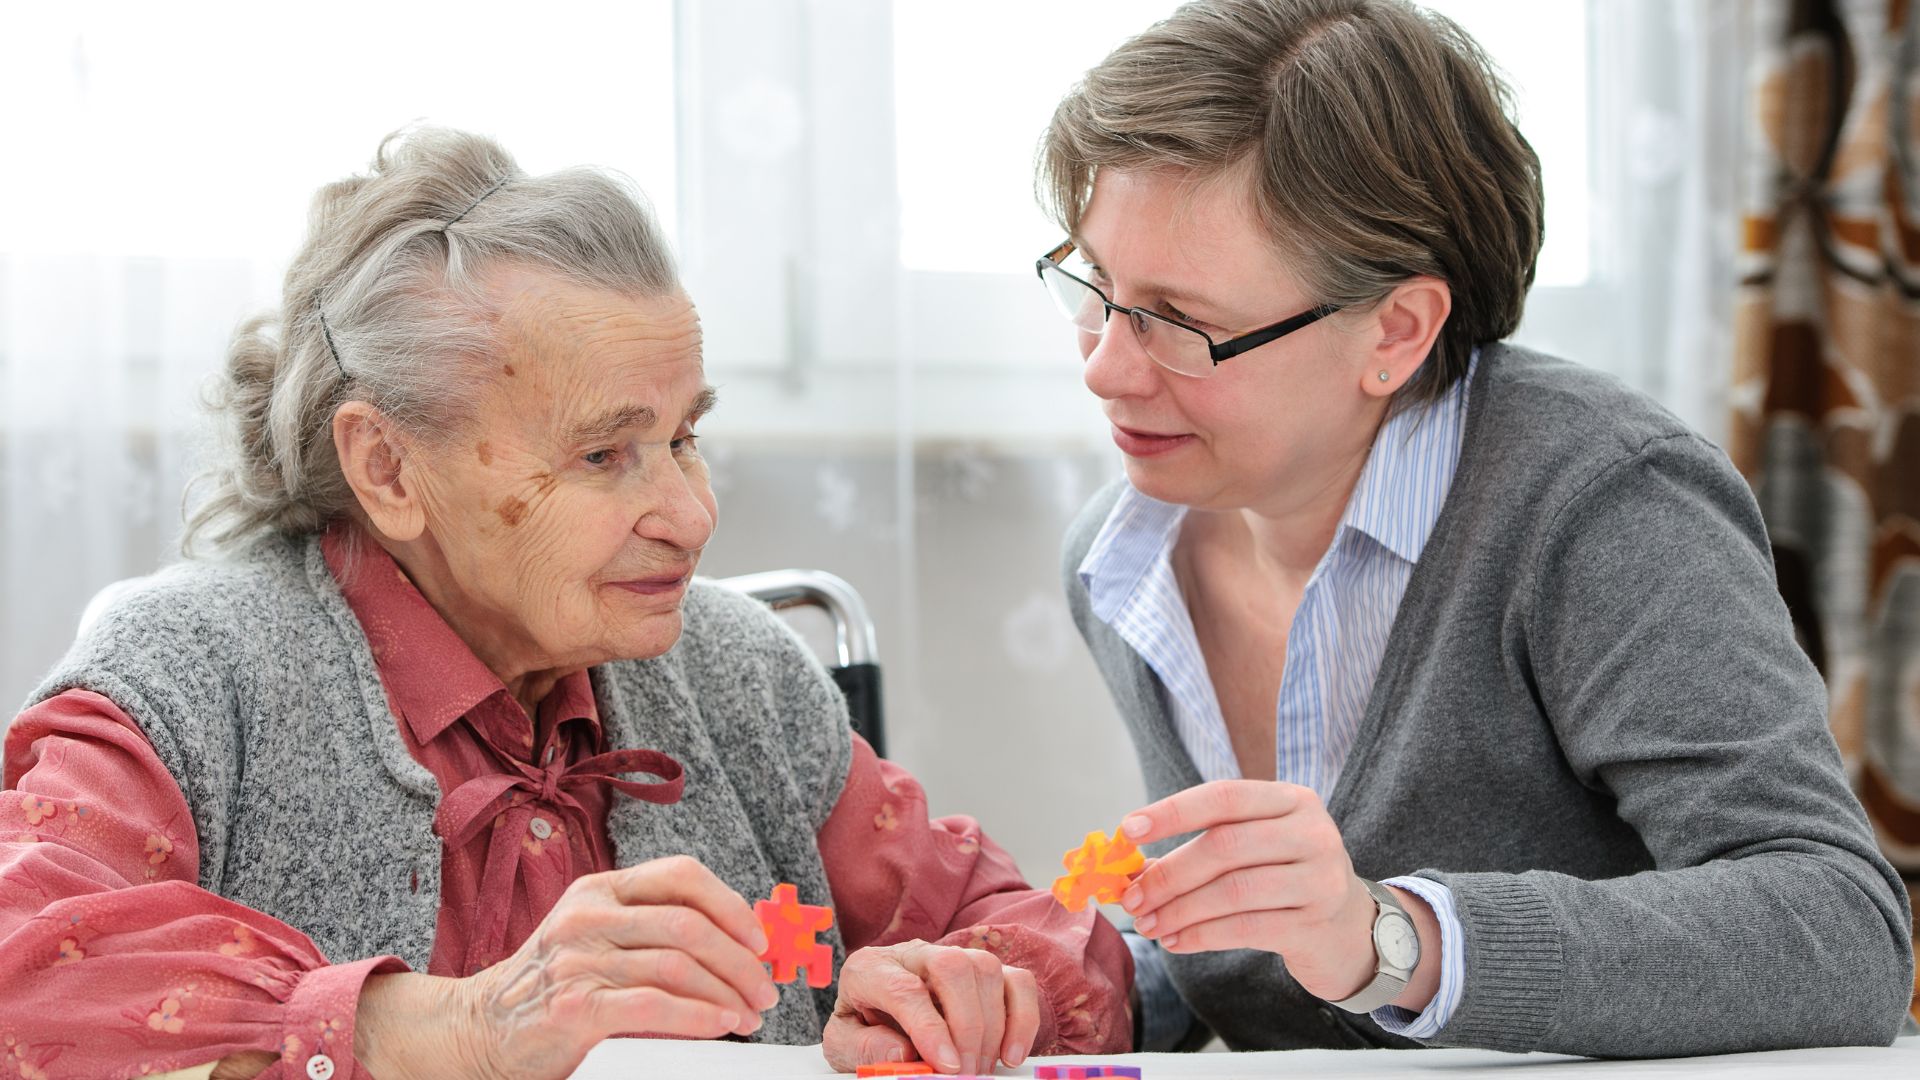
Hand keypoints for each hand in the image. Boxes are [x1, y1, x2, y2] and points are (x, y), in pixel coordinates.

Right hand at [355, 854, 778, 1079]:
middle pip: (690, 924)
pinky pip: (654, 1004)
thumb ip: (651, 932)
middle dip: (741, 960)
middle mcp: (589, 915)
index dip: (731, 905)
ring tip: (748, 1015)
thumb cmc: (552, 986)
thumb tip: (737, 947)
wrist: (480, 1028)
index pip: (682, 875)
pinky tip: (720, 1024)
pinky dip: (698, 1015)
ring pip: (678, 964)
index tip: (760, 939)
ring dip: (728, 992)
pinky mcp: (575, 1005)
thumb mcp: (597, 939)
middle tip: (765, 989)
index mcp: (600, 889)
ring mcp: (579, 958)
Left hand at [822, 940, 1040, 1075]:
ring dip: (992, 1026)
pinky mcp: (984, 972)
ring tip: (980, 1068)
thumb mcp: (843, 1046)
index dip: (929, 1029)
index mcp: (869, 969)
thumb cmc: (862, 1031)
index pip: (904, 989)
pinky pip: (1016, 981)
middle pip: (952, 966)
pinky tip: (1011, 1054)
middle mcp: (912, 954)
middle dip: (966, 1025)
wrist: (875, 1019)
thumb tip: (902, 1052)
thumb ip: (863, 1048)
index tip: (946, 1066)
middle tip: (965, 1072)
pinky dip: (1022, 1018)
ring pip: (985, 968)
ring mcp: (952, 958)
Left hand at [1118, 780, 1413, 1004]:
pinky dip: (1202, 936)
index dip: (1172, 812)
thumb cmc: (1285, 878)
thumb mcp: (1255, 847)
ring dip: (1179, 910)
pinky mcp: (1316, 923)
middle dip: (1169, 874)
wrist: (1349, 928)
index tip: (1128, 830)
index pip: (1223, 797)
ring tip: (1148, 925)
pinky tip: (1176, 942)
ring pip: (1232, 891)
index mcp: (1291, 800)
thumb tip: (1132, 868)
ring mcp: (1319, 878)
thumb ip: (1204, 846)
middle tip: (1132, 898)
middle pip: (1224, 847)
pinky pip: (1246, 928)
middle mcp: (1311, 832)